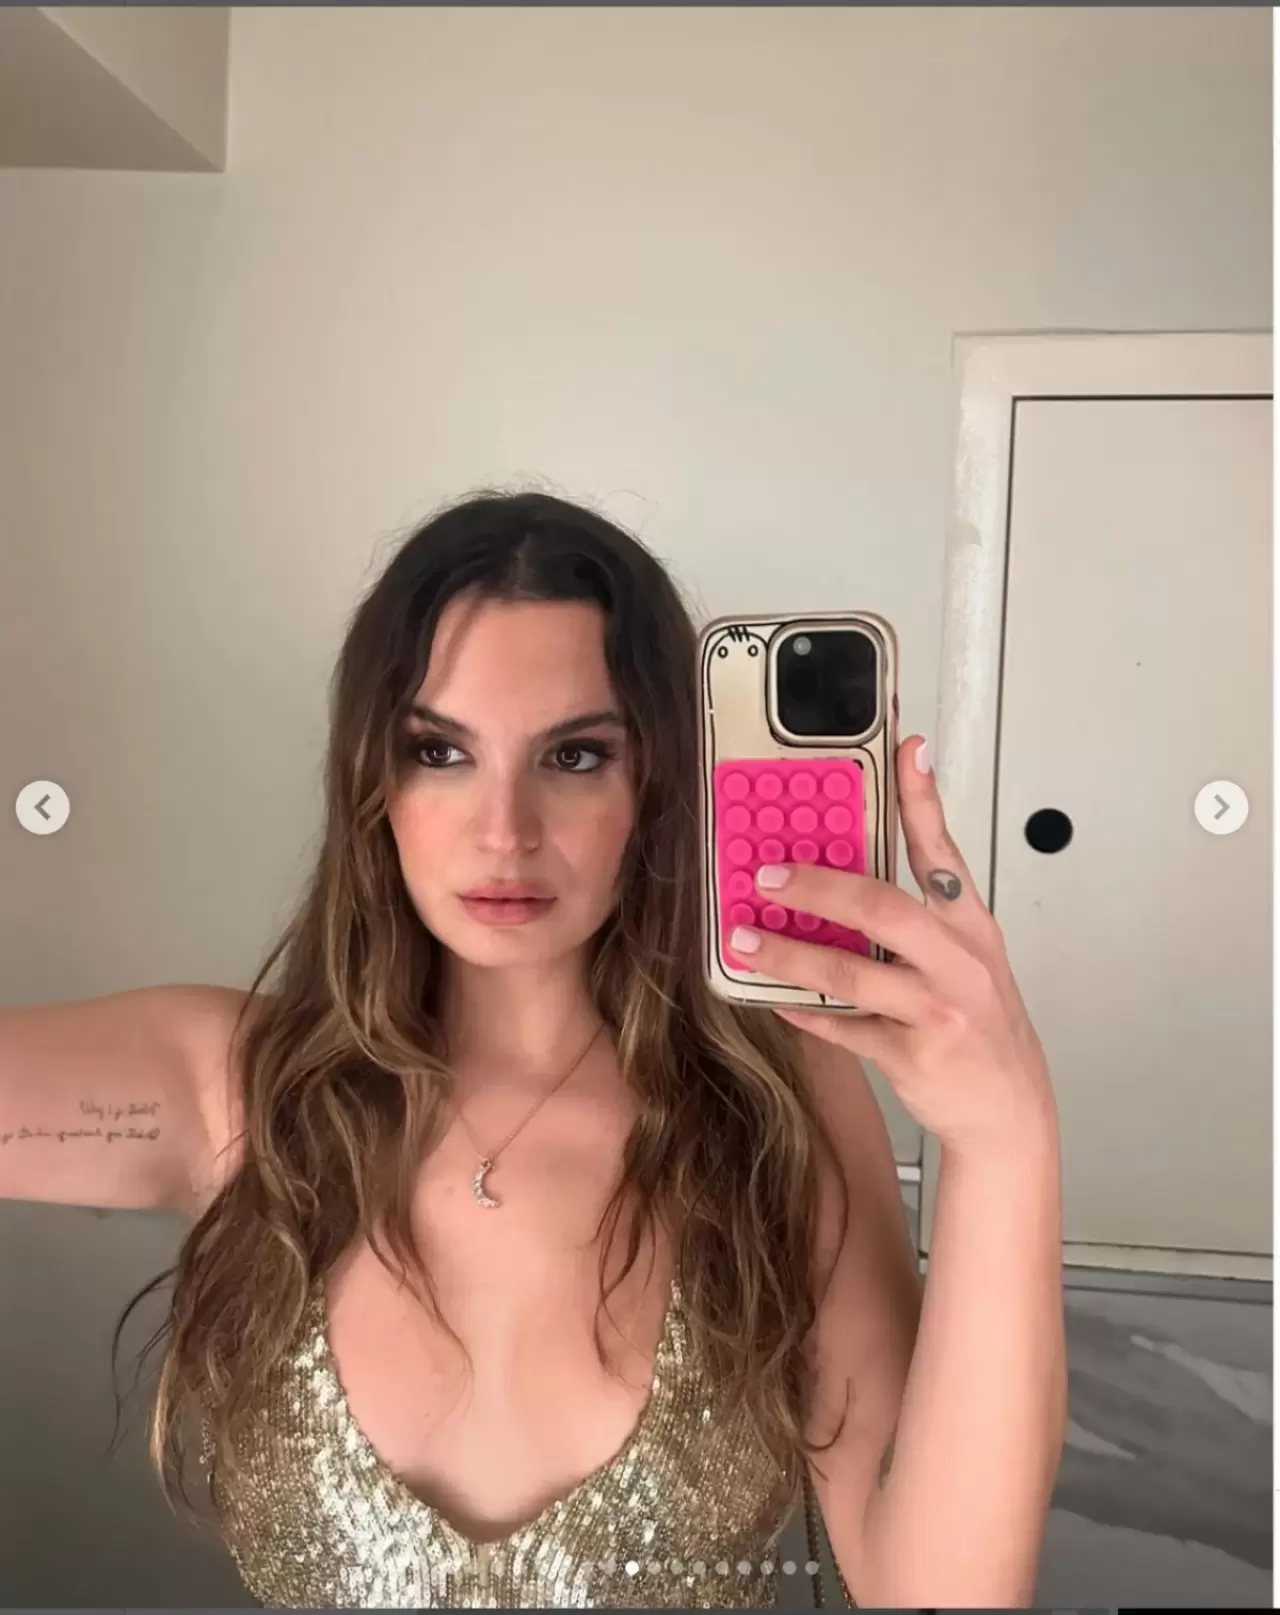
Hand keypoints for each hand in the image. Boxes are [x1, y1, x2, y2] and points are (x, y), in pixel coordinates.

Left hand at [731, 736, 1057, 1159]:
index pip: (944, 850)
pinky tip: (773, 998)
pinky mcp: (914, 1056)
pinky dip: (806, 1012)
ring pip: (853, 973)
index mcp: (970, 928)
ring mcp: (938, 1010)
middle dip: (821, 886)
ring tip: (746, 938)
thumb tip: (843, 874)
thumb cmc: (981, 1027)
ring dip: (791, 954)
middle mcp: (959, 962)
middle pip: (885, 908)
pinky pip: (844, 1028)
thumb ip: (919, 917)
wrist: (1009, 1111)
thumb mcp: (966, 960)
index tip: (904, 749)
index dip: (922, 799)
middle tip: (769, 873)